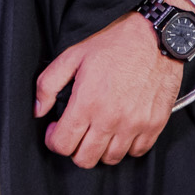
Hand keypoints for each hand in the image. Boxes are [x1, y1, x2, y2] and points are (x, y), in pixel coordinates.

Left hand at [34, 0, 193, 167]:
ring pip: (111, 159)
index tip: (57, 129)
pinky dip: (127, 146)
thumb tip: (38, 110)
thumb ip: (48, 84)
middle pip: (85, 159)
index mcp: (88, 102)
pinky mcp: (154, 124)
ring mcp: (135, 124)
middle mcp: (111, 118)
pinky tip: (122, 130)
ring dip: (101, 149)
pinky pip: (137, 152)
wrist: (156, 34)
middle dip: (74, 149)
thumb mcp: (73, 55)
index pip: (62, 145)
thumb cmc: (115, 42)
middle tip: (77, 132)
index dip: (54, 140)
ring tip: (100, 130)